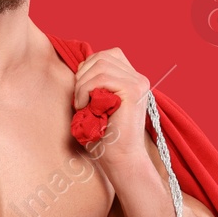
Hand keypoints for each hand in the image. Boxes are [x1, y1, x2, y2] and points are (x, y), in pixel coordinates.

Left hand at [73, 47, 150, 171]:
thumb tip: (80, 65)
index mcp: (132, 80)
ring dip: (82, 84)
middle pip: (102, 56)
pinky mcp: (133, 91)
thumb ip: (94, 83)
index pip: (107, 55)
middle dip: (83, 75)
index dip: (88, 68)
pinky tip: (84, 107)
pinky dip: (86, 90)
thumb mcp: (97, 103)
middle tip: (78, 99)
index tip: (80, 91)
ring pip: (100, 65)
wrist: (121, 160)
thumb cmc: (106, 137)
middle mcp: (138, 78)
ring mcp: (138, 83)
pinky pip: (102, 78)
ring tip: (81, 105)